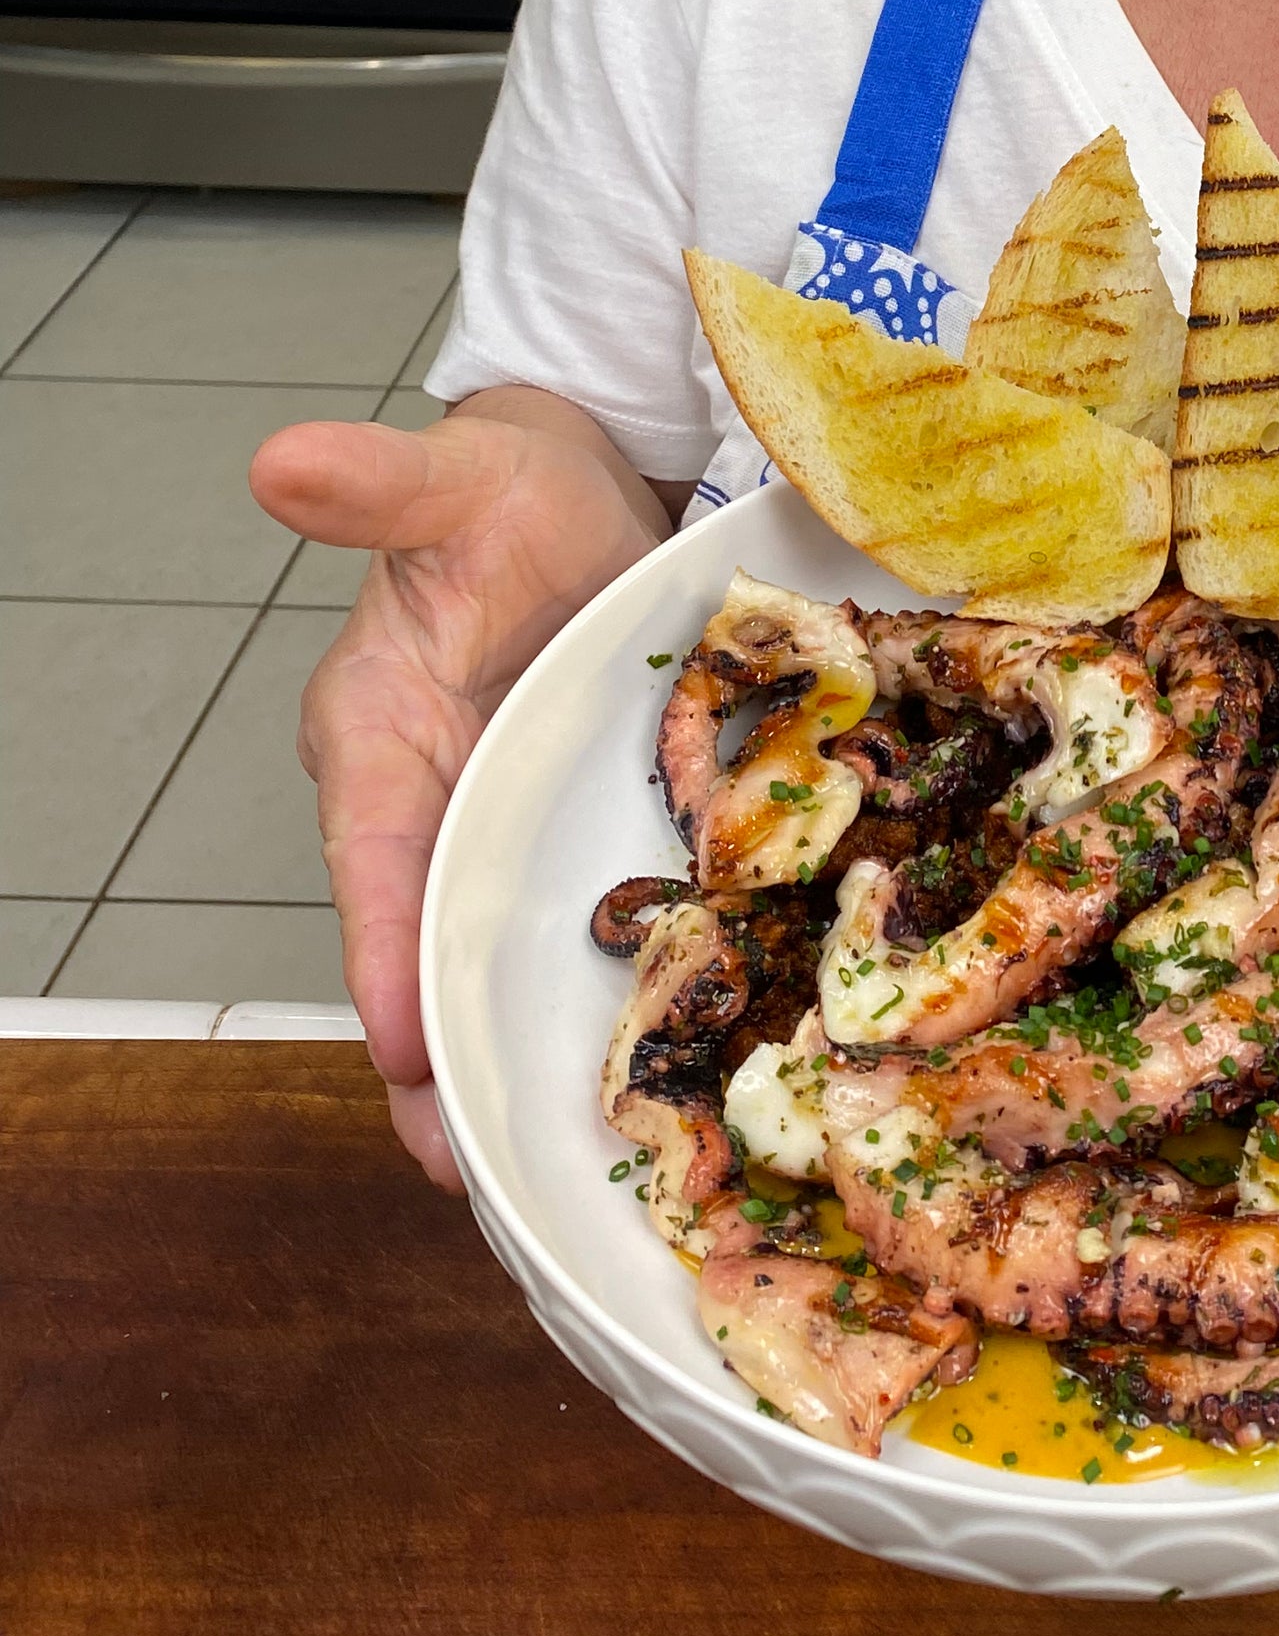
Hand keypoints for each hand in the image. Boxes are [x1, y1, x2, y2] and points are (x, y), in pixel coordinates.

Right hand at [252, 411, 664, 1187]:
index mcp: (379, 736)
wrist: (587, 480)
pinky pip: (568, 925)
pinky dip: (585, 997)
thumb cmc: (509, 485)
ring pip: (492, 959)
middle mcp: (432, 801)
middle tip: (464, 1171)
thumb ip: (381, 484)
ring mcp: (505, 826)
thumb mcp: (456, 478)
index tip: (401, 1041)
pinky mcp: (577, 831)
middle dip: (436, 1060)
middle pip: (421, 947)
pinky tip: (637, 1070)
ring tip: (535, 1176)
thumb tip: (283, 459)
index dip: (380, 952)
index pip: (372, 859)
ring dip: (507, 1056)